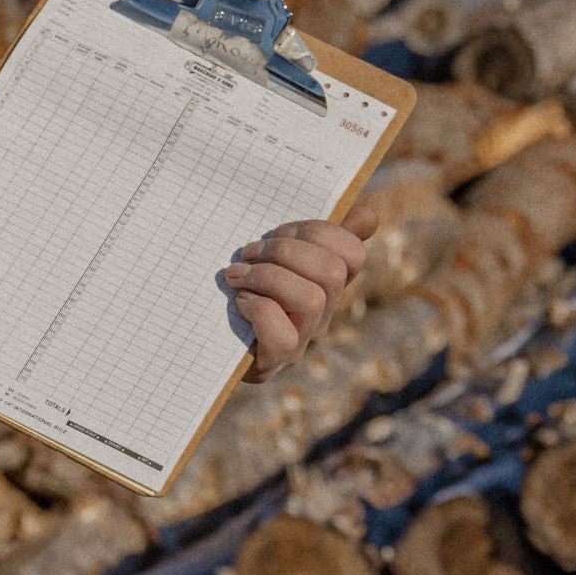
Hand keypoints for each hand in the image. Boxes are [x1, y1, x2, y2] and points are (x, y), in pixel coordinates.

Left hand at [224, 207, 377, 383]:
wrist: (208, 336)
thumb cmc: (243, 283)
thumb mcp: (275, 252)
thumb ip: (313, 235)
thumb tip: (368, 215)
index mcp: (326, 280)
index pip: (352, 252)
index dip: (318, 231)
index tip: (279, 232)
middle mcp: (323, 310)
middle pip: (332, 271)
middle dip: (284, 251)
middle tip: (249, 253)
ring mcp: (303, 338)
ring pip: (310, 299)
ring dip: (266, 278)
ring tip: (236, 276)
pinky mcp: (277, 359)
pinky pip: (283, 334)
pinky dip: (256, 309)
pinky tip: (239, 301)